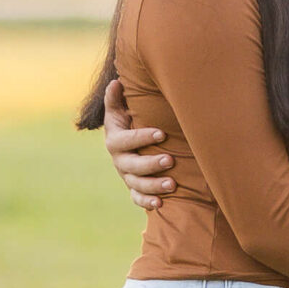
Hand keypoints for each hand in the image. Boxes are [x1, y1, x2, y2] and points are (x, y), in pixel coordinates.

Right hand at [102, 78, 176, 208]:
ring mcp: (127, 176)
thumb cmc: (129, 122)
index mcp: (116, 141)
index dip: (142, 137)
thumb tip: (116, 82)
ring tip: (172, 184)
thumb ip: (116, 99)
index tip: (162, 133)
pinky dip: (147, 202)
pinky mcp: (134, 188)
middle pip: (132, 166)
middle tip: (170, 160)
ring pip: (137, 184)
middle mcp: (120, 160)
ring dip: (153, 186)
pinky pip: (137, 199)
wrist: (131, 144)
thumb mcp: (120, 111)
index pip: (126, 141)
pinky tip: (160, 204)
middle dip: (151, 164)